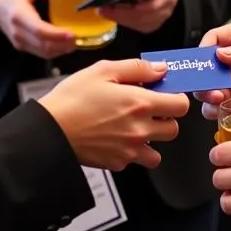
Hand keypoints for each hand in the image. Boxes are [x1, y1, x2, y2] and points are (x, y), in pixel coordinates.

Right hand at [0, 0, 76, 59]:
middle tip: (79, 38)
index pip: (39, 30)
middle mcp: (18, 31)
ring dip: (61, 50)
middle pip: (44, 45)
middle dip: (63, 45)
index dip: (56, 35)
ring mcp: (20, 41)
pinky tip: (66, 44)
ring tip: (76, 41)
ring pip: (44, 53)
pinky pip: (41, 53)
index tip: (71, 33)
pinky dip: (55, 51)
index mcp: (18, 14)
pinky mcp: (23, 46)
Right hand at [38, 59, 189, 170]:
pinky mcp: (118, 163)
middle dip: (164, 119)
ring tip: (132, 127)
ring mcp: (130, 149)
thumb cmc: (72, 99)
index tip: (166, 94)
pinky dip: (131, 152)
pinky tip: (116, 138)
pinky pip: (135, 160)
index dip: (175, 98)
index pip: (181, 105)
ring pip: (158, 151)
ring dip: (151, 140)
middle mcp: (140, 129)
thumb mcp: (103, 70)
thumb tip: (160, 69)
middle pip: (174, 129)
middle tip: (147, 110)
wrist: (50, 130)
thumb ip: (137, 68)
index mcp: (140, 103)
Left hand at [98, 0, 178, 34]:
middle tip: (105, 7)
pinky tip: (108, 14)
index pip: (155, 5)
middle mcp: (164, 12)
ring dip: (119, 17)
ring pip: (136, 23)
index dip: (139, 6)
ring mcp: (155, 21)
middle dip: (123, 13)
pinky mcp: (147, 26)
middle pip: (142, 16)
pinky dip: (120, 20)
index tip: (123, 4)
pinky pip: (133, 26)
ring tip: (103, 10)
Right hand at [192, 22, 230, 122]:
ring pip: (205, 88)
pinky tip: (220, 112)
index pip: (214, 38)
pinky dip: (212, 111)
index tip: (206, 59)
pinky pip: (214, 109)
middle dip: (202, 76)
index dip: (206, 47)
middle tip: (210, 85)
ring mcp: (230, 85)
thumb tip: (222, 53)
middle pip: (204, 66)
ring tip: (218, 99)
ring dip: (205, 94)